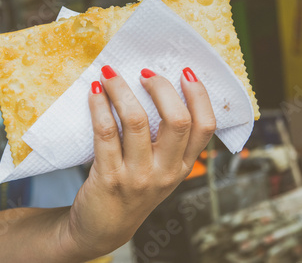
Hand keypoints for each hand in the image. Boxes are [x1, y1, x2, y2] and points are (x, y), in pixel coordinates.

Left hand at [58, 66, 215, 260]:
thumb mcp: (161, 171)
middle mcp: (165, 172)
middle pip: (178, 121)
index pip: (205, 127)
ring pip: (137, 121)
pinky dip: (99, 106)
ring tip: (110, 74)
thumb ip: (168, 141)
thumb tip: (162, 89)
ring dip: (122, 89)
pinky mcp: (109, 178)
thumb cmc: (133, 189)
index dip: (199, 95)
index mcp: (183, 167)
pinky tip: (95, 92)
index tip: (184, 72)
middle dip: (162, 87)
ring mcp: (138, 176)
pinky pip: (105, 132)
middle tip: (145, 73)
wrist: (103, 228)